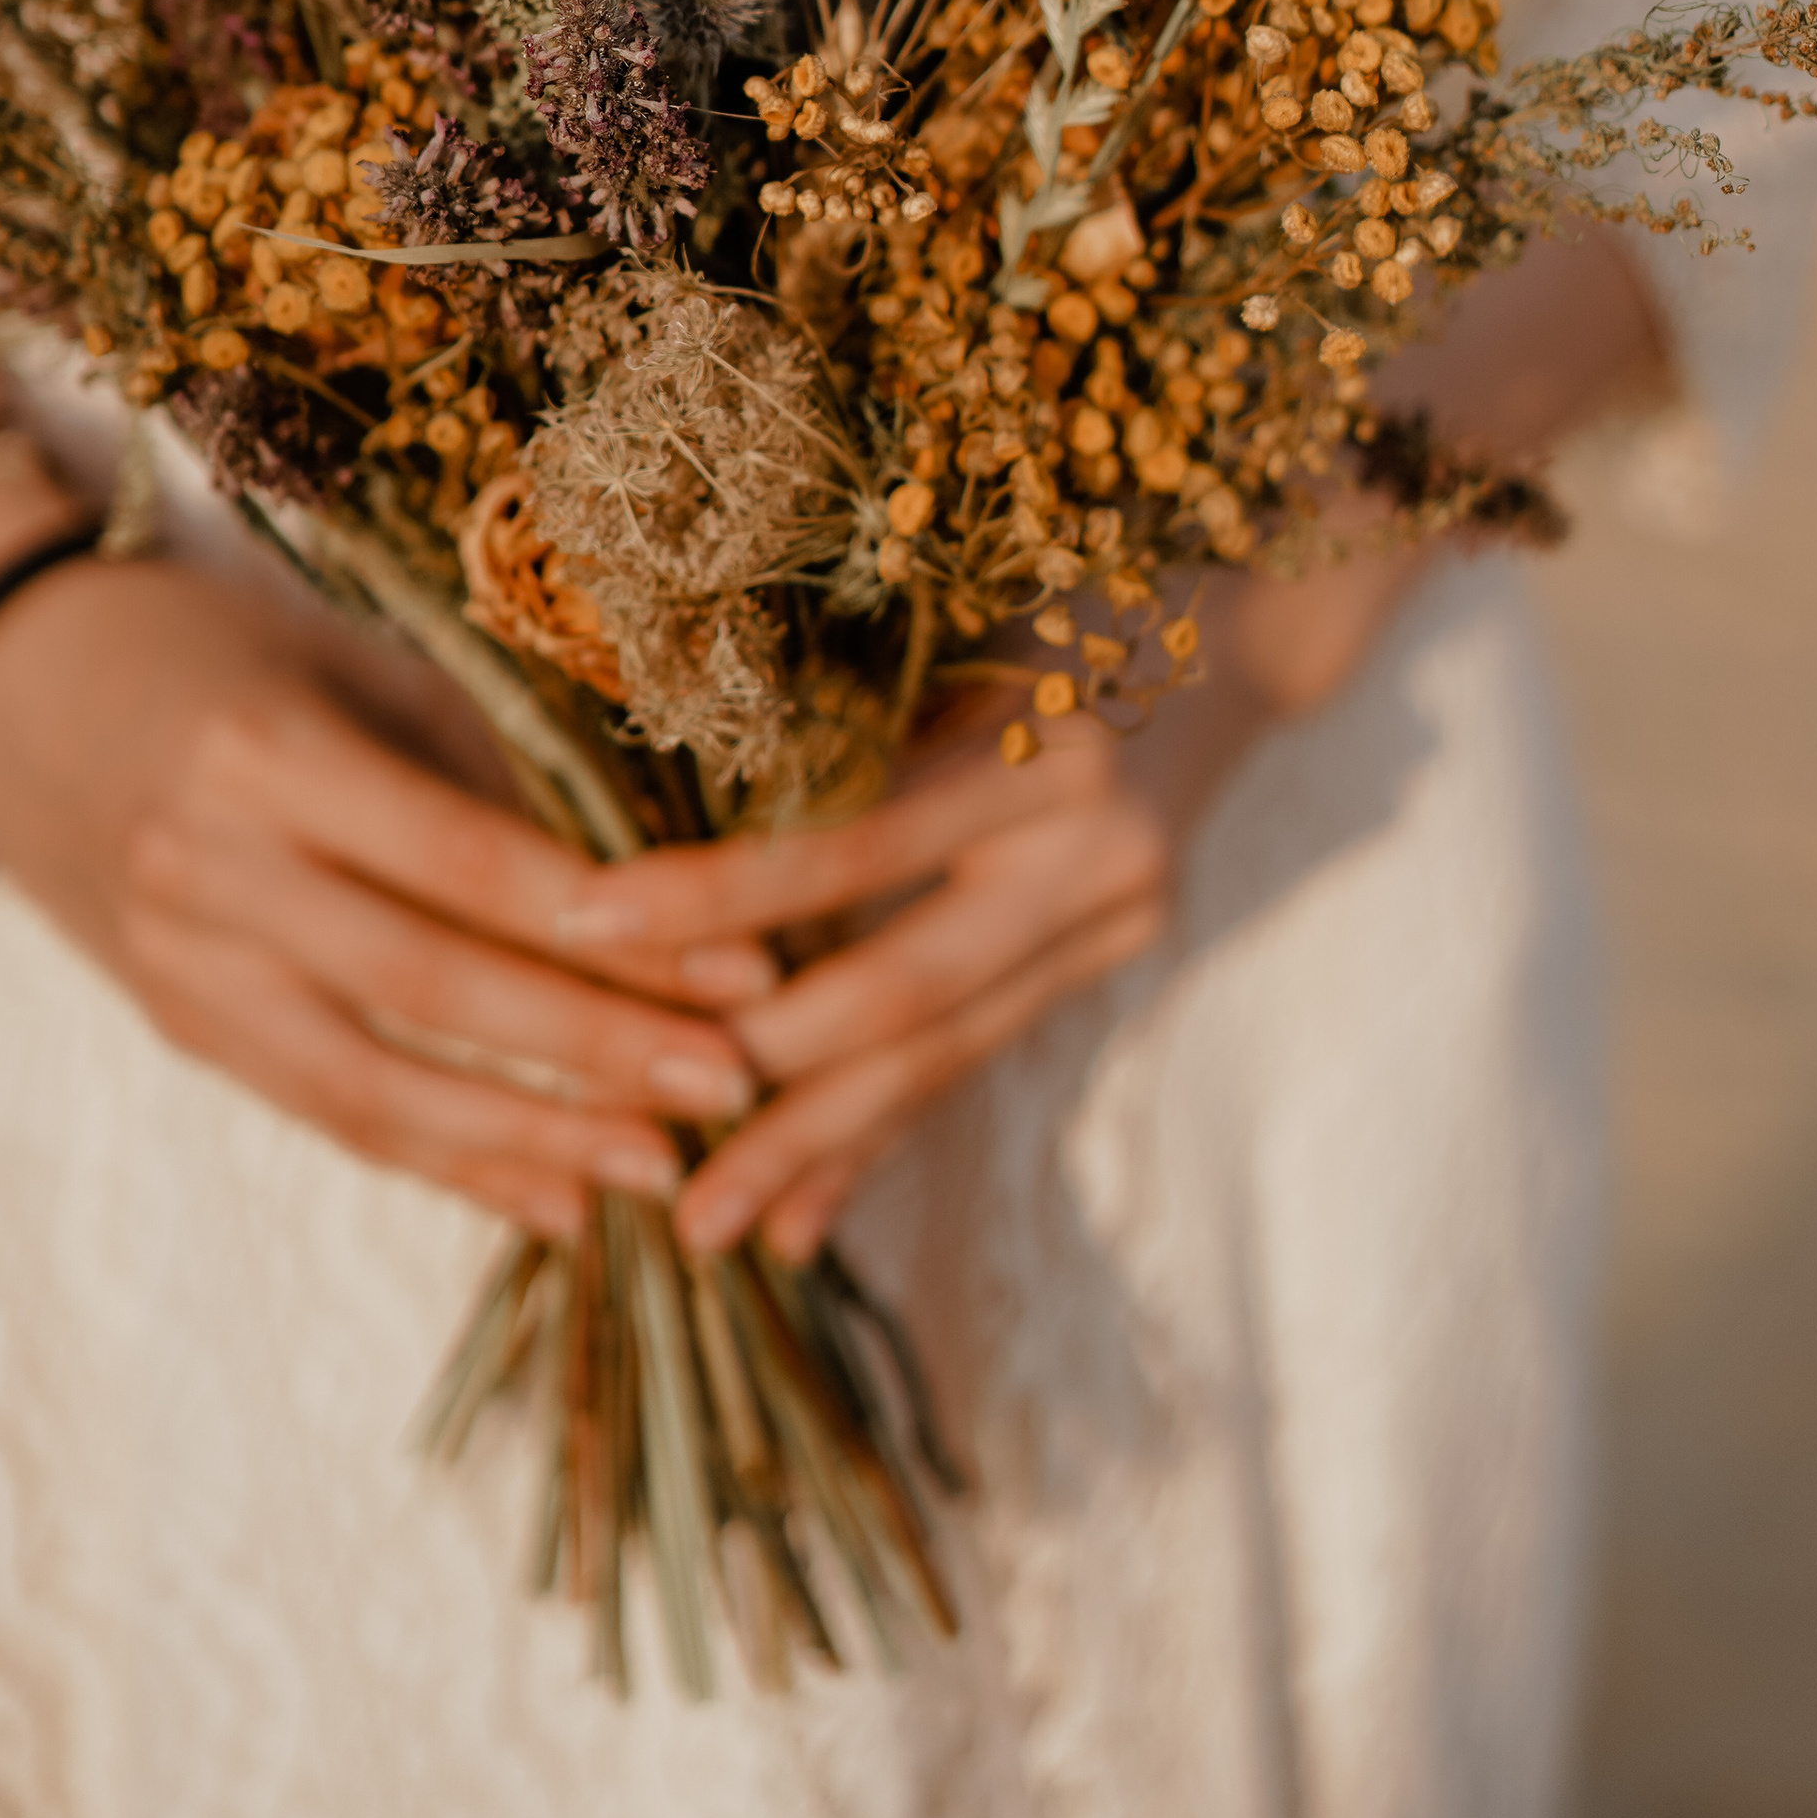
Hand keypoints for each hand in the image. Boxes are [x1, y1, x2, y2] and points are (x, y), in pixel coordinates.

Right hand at [0, 465, 775, 1241]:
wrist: (8, 686)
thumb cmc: (217, 647)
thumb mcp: (347, 668)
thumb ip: (472, 770)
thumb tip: (649, 881)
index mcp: (267, 755)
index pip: (467, 864)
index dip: (612, 929)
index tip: (745, 963)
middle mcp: (211, 872)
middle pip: (431, 986)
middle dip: (594, 1047)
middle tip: (733, 1084)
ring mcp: (182, 967)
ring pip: (373, 1085)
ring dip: (528, 1138)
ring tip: (658, 1171)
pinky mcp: (181, 1026)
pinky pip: (328, 1112)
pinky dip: (446, 1161)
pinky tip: (552, 1199)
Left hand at [554, 512, 1442, 1263]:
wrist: (1232, 623)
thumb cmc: (1040, 585)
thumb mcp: (945, 611)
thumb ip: (832, 704)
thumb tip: (646, 788)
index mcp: (1035, 736)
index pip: (846, 839)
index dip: (714, 893)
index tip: (584, 923)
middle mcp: (1088, 839)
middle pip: (904, 990)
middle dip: (773, 1091)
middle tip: (660, 1178)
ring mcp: (1117, 910)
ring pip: (946, 1050)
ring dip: (825, 1148)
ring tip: (715, 1232)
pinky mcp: (1117, 953)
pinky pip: (979, 1050)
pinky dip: (888, 1129)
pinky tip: (810, 1211)